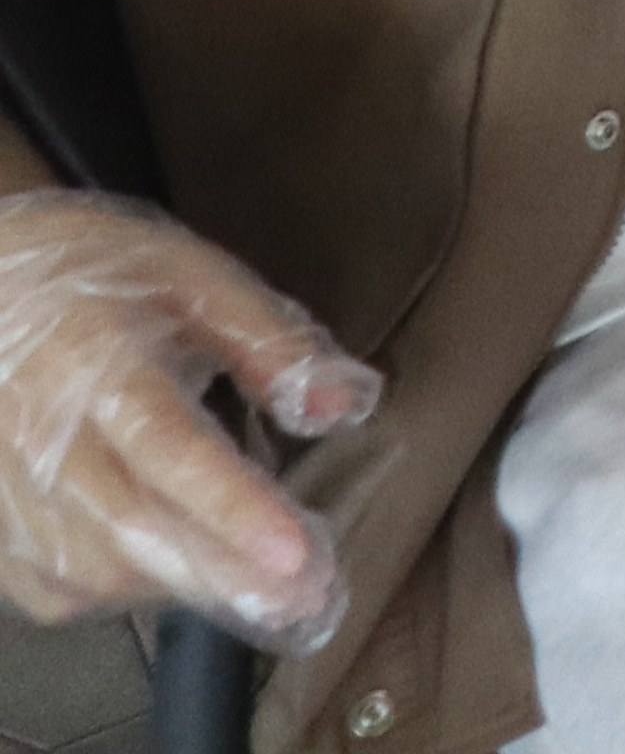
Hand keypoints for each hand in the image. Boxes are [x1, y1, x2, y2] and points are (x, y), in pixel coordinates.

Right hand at [0, 192, 377, 653]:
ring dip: (182, 587)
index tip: (297, 556)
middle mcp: (41, 437)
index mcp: (96, 364)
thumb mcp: (196, 278)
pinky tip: (177, 577)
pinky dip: (120, 593)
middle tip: (309, 597)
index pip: (167, 450)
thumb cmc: (101, 275)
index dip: (233, 508)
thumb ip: (272, 342)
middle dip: (226, 573)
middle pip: (132, 527)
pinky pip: (53, 585)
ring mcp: (7, 487)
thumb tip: (343, 406)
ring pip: (92, 568)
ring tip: (263, 591)